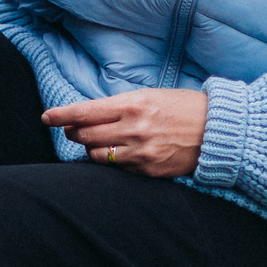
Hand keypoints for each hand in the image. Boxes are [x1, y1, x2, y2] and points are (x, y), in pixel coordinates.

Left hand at [43, 90, 208, 179]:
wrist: (218, 132)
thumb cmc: (184, 108)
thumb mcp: (151, 95)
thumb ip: (120, 105)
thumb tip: (90, 113)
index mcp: (133, 104)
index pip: (84, 111)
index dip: (61, 115)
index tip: (47, 117)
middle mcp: (133, 129)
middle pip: (85, 135)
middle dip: (74, 132)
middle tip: (74, 130)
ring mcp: (140, 153)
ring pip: (96, 155)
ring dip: (91, 148)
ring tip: (99, 141)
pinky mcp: (147, 171)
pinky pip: (116, 168)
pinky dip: (112, 161)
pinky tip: (120, 152)